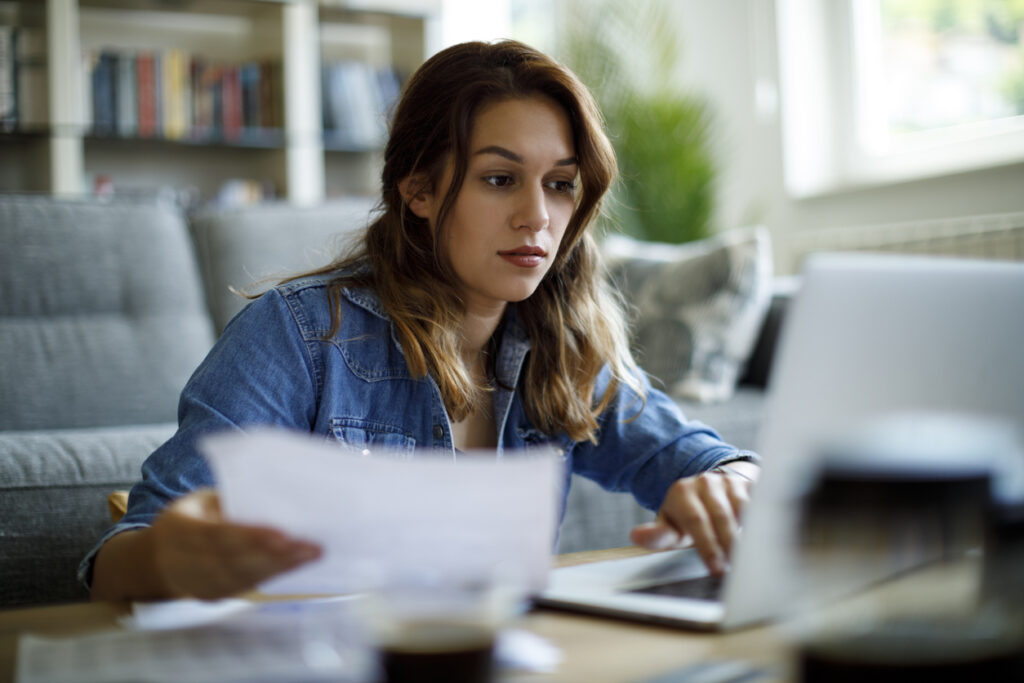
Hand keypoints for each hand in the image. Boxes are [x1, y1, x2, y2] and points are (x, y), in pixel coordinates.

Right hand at [150, 488, 321, 599]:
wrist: (154, 559)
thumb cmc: (187, 519)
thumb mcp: (198, 501)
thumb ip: (226, 499)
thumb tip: (271, 492)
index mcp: (179, 529)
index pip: (219, 535)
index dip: (250, 537)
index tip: (282, 535)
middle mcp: (184, 560)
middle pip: (235, 561)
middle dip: (275, 555)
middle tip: (310, 546)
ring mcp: (196, 583)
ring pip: (242, 578)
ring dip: (279, 568)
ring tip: (310, 555)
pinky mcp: (210, 596)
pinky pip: (243, 588)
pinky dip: (270, 577)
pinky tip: (294, 566)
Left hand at [629, 463, 757, 575]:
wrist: (709, 489)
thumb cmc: (687, 516)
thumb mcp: (669, 525)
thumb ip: (657, 535)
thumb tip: (637, 536)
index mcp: (682, 492)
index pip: (695, 520)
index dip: (707, 546)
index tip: (716, 570)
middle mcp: (705, 482)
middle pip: (720, 516)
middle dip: (727, 545)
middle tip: (734, 571)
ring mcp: (728, 481)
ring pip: (742, 508)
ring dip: (747, 535)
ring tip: (750, 560)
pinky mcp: (748, 483)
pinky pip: (759, 501)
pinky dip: (763, 521)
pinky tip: (764, 541)